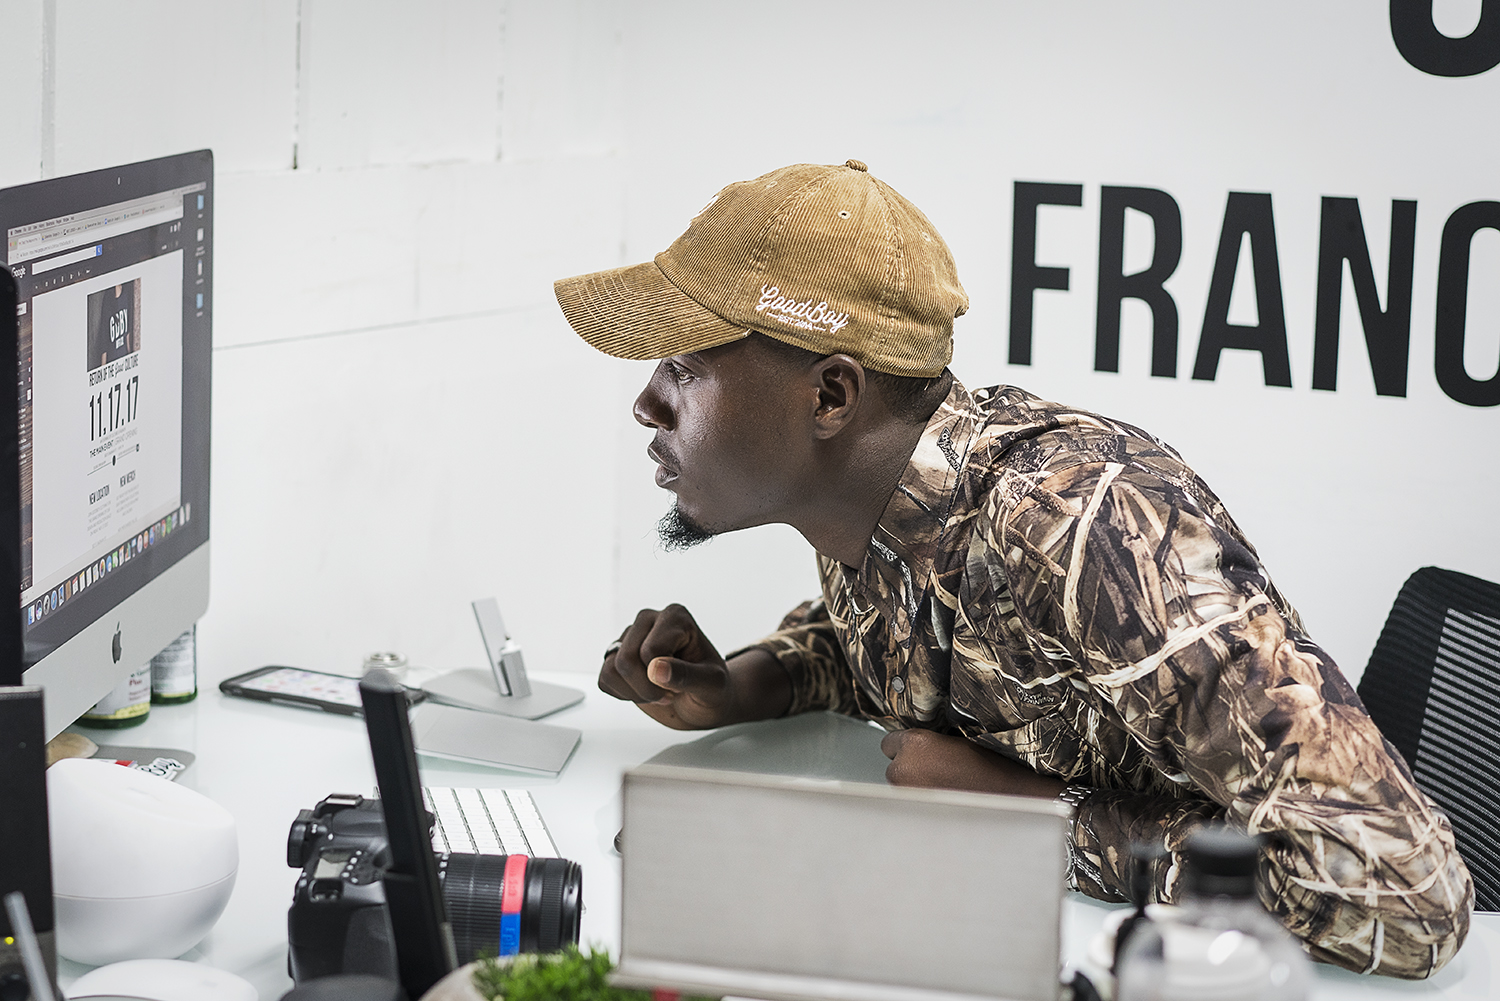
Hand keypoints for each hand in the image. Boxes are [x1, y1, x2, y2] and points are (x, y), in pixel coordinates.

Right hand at [598, 604, 789, 729]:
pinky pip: (604, 679)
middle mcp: (649, 620)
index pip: (651, 651)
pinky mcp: (616, 656)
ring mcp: (629, 637)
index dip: (665, 678)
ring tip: (658, 693)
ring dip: (635, 694)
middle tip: (669, 694)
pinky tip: (643, 692)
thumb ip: (688, 675)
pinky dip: (623, 694)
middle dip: (647, 689)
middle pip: (626, 660)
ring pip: (612, 669)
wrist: (702, 702)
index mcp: (675, 616)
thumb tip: (655, 668)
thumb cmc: (712, 689)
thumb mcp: (712, 685)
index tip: (685, 684)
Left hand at [880, 729, 1065, 797]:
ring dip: (915, 787)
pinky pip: (912, 805)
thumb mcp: (959, 740)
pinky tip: (944, 801)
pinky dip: (923, 804)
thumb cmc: (991, 770)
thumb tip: (922, 746)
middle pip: (894, 767)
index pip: (889, 742)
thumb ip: (931, 742)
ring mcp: (907, 795)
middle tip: (935, 771)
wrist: (1010, 800)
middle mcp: (903, 769)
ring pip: (901, 787)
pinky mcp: (916, 815)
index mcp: (914, 744)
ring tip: (943, 788)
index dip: (905, 747)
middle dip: (910, 768)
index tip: (916, 751)